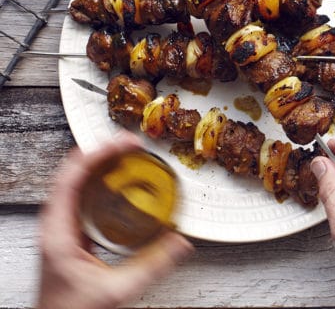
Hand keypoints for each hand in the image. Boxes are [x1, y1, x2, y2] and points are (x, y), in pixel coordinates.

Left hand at [37, 132, 193, 308]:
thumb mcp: (117, 290)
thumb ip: (152, 266)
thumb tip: (180, 242)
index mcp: (57, 233)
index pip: (71, 180)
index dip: (96, 156)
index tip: (122, 144)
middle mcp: (53, 226)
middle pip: (72, 175)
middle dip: (102, 154)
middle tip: (130, 143)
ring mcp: (59, 229)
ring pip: (75, 184)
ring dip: (100, 166)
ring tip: (126, 155)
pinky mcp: (69, 235)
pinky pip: (81, 198)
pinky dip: (100, 184)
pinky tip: (119, 184)